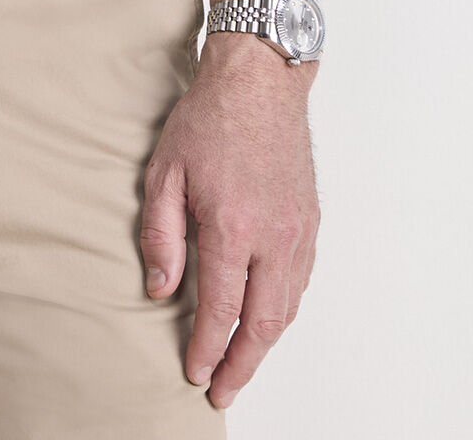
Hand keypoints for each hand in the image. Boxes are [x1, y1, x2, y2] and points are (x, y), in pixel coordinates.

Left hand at [139, 31, 319, 411]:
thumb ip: (161, 236)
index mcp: (233, 227)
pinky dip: (284, 311)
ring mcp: (298, 230)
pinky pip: (301, 282)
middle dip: (242, 365)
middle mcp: (273, 237)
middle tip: (223, 393)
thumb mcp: (165, 171)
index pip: (220, 310)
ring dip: (265, 344)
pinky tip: (266, 319)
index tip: (195, 374)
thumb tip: (161, 290)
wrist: (260, 80)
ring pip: (288, 308)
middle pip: (262, 324)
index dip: (207, 349)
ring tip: (242, 365)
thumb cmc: (209, 117)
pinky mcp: (311, 221)